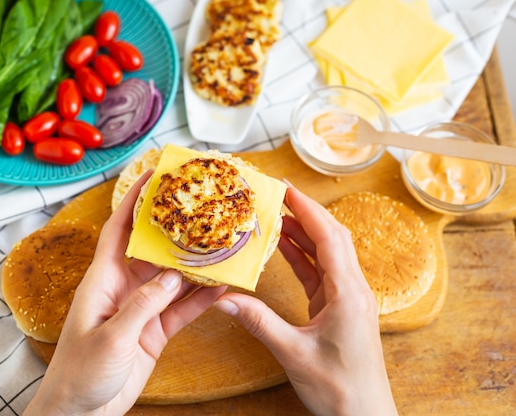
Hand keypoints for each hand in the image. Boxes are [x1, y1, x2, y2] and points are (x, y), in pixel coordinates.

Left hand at [25, 171, 226, 415]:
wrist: (80, 413)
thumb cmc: (80, 372)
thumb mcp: (111, 336)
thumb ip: (143, 304)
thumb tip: (174, 277)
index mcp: (102, 280)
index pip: (119, 230)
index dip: (134, 202)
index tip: (154, 176)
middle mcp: (123, 288)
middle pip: (153, 250)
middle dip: (176, 230)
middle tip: (203, 209)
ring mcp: (141, 309)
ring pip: (173, 279)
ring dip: (196, 265)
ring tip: (222, 246)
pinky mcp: (154, 331)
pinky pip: (181, 309)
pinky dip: (201, 300)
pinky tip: (222, 288)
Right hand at [214, 183, 396, 415]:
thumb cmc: (339, 389)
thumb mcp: (293, 354)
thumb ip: (258, 322)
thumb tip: (224, 298)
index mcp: (348, 293)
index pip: (328, 237)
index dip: (307, 209)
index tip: (285, 188)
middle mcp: (353, 289)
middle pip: (331, 237)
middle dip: (305, 212)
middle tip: (277, 194)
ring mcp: (348, 298)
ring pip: (327, 252)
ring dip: (303, 232)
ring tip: (275, 215)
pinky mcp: (340, 308)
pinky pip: (321, 272)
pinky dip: (302, 256)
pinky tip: (283, 247)